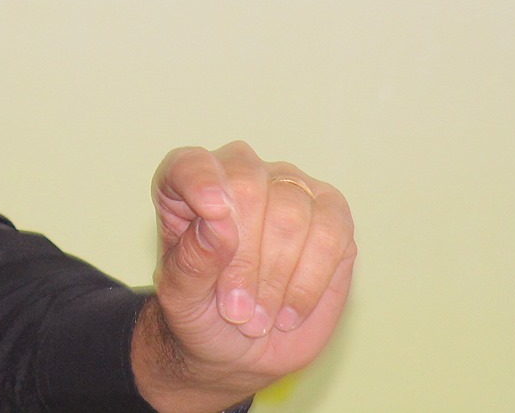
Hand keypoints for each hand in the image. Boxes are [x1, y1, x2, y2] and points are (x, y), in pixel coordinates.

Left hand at [131, 142, 355, 412]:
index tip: (211, 212)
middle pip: (248, 188)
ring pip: (292, 213)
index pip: (191, 164)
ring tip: (258, 318)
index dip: (201, 181)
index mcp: (189, 184)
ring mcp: (291, 189)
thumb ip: (192, 259)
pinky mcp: (333, 218)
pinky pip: (332, 233)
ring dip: (275, 277)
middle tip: (235, 311)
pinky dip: (309, 282)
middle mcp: (242, 174)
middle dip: (244, 259)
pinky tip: (288, 312)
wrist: (242, 349)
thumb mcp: (181, 298)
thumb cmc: (202, 312)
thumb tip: (219, 223)